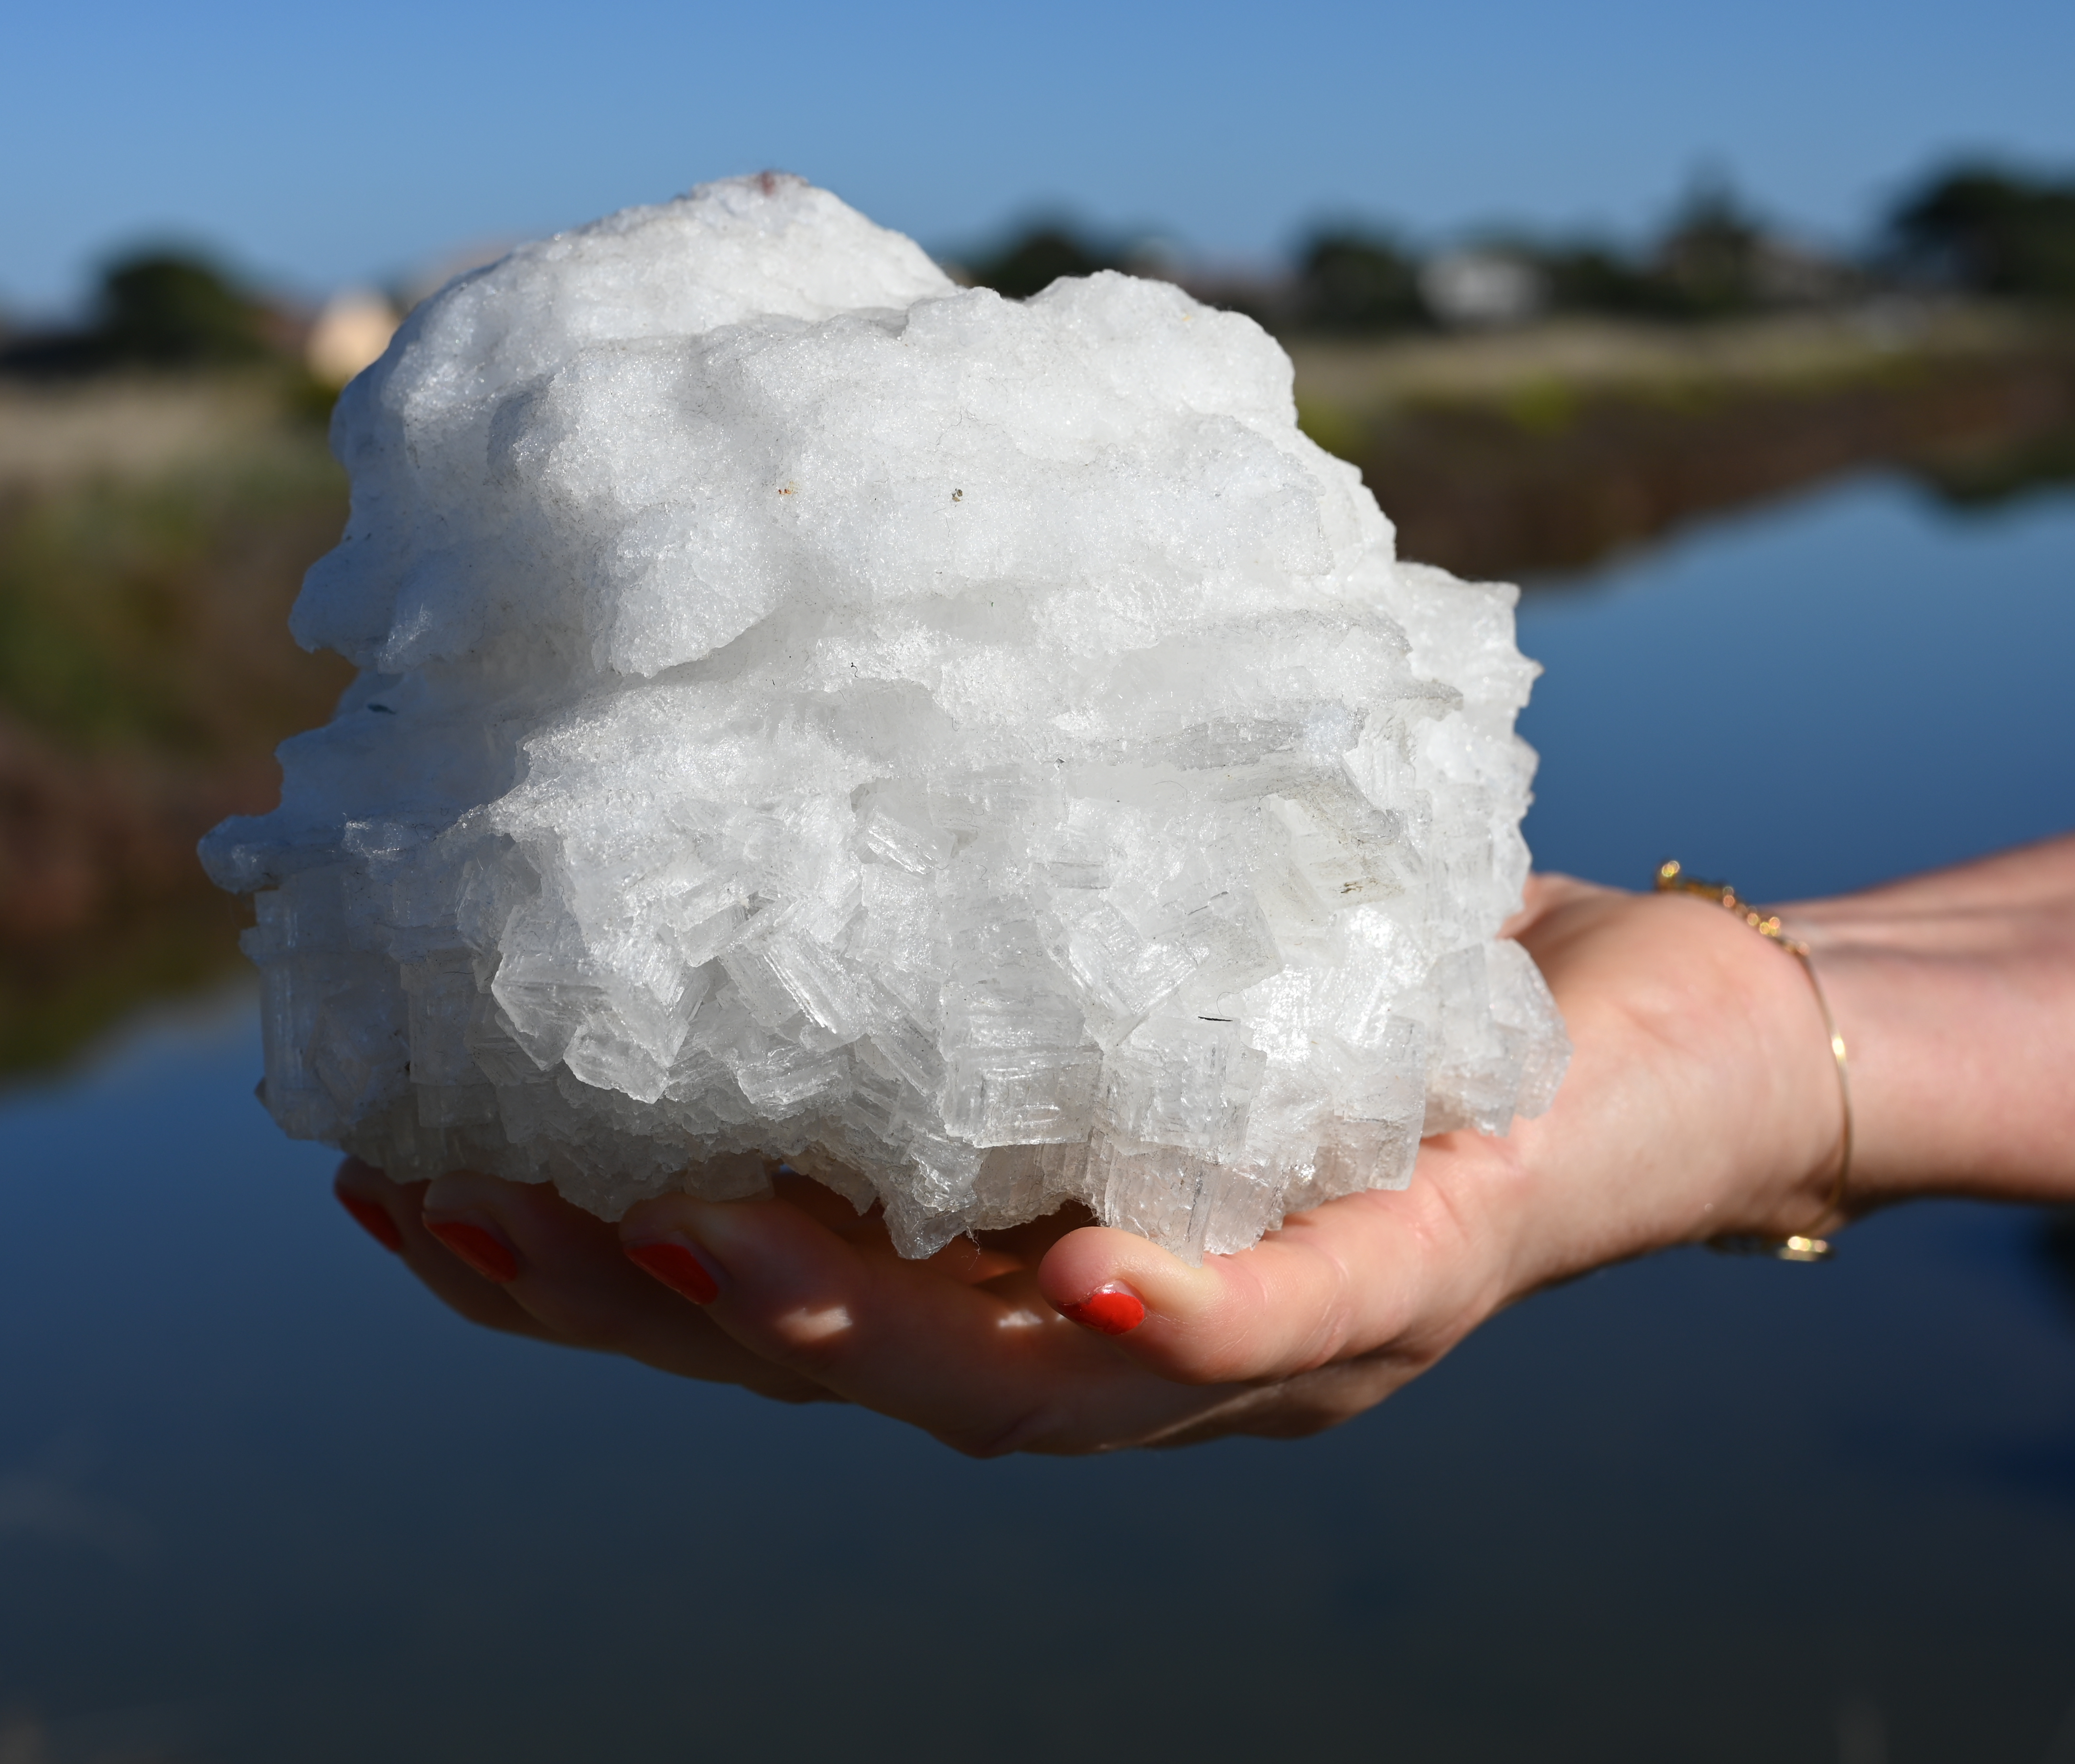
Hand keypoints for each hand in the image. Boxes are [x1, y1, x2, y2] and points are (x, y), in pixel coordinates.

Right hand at [331, 873, 1850, 1453]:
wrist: (1686, 1027)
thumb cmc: (1386, 956)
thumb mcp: (1149, 909)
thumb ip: (992, 880)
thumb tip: (791, 692)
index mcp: (1024, 1265)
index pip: (762, 1298)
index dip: (567, 1271)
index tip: (388, 1170)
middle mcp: (1114, 1347)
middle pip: (839, 1366)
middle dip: (632, 1304)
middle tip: (451, 1198)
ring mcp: (1266, 1343)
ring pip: (1002, 1381)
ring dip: (823, 1314)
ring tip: (665, 1225)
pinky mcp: (1418, 1276)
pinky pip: (1267, 1327)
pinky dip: (1152, 1320)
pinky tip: (1059, 1277)